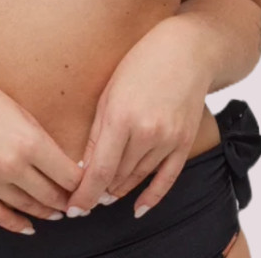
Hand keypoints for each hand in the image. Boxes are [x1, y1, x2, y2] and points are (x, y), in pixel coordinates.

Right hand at [0, 70, 83, 234]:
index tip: (89, 183)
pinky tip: (29, 226)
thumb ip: (40, 138)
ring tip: (58, 211)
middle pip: (53, 195)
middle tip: (78, 201)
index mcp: (29, 141)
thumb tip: (60, 162)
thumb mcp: (19, 110)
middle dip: (69, 200)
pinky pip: (1, 216)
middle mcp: (12, 165)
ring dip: (48, 212)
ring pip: (30, 208)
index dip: (84, 183)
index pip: (68, 175)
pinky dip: (19, 225)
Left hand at [65, 21, 211, 218]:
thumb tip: (84, 166)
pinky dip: (152, 196)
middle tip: (82, 200)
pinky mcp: (184, 143)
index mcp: (121, 117)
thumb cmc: (140, 63)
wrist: (187, 51)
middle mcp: (146, 133)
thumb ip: (97, 132)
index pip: (99, 171)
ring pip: (138, 178)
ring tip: (103, 197)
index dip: (84, 194)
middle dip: (98, 192)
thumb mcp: (109, 92)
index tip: (73, 208)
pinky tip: (138, 208)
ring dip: (119, 191)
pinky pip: (167, 179)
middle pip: (117, 177)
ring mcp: (169, 140)